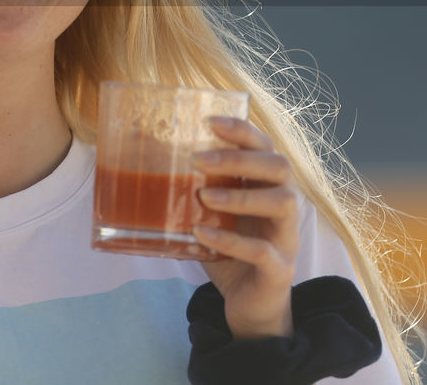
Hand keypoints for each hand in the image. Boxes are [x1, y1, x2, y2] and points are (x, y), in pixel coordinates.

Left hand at [192, 116, 299, 339]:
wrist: (250, 305)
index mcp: (267, 186)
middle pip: (279, 166)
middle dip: (238, 157)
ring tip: (203, 197)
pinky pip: (263, 250)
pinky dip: (231, 241)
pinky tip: (202, 235)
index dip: (242, 130)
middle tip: (197, 159)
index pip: (264, 146)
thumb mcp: (209, 216)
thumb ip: (189, 190)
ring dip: (241, 195)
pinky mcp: (279, 269)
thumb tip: (139, 155)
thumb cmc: (228, 252)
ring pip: (284, 202)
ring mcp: (286, 237)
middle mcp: (283, 206)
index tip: (209, 121)